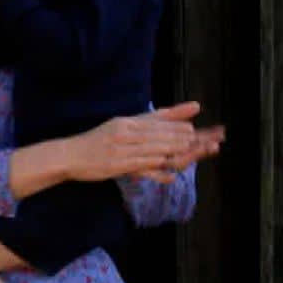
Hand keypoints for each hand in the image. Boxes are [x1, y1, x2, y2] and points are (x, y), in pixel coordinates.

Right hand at [70, 102, 224, 181]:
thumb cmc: (98, 141)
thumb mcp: (123, 124)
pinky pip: (142, 167)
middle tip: (213, 139)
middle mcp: (126, 133)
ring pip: (156, 149)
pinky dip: (158, 171)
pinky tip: (171, 173)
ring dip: (179, 151)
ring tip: (199, 151)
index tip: (203, 130)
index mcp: (128, 122)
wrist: (69, 155)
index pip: (161, 122)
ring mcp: (122, 149)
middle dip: (189, 138)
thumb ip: (152, 118)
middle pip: (163, 134)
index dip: (183, 127)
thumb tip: (181, 109)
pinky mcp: (116, 166)